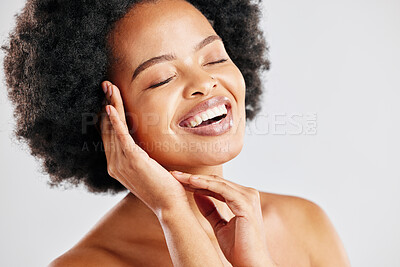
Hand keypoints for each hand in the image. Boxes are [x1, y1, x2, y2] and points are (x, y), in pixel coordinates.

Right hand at [99, 81, 188, 214]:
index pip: (109, 135)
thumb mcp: (147, 169)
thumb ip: (139, 156)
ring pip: (113, 128)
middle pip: (107, 128)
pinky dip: (114, 121)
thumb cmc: (163, 188)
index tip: (109, 97)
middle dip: (106, 104)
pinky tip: (109, 107)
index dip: (108, 115)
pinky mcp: (132, 160)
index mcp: (117, 166)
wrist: (170, 206)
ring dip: (111, 105)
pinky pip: (120, 137)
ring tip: (109, 87)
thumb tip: (142, 144)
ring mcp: (121, 163)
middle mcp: (114, 164)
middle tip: (106, 85)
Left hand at [170, 171, 275, 266]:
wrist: (250, 264)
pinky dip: (206, 184)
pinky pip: (222, 190)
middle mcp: (247, 194)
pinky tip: (191, 182)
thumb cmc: (239, 248)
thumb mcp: (219, 226)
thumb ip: (210, 210)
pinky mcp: (245, 204)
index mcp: (242, 198)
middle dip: (193, 178)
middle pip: (216, 181)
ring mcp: (248, 197)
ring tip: (178, 177)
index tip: (178, 181)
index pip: (216, 186)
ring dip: (196, 179)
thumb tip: (196, 195)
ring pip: (217, 183)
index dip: (196, 183)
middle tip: (174, 174)